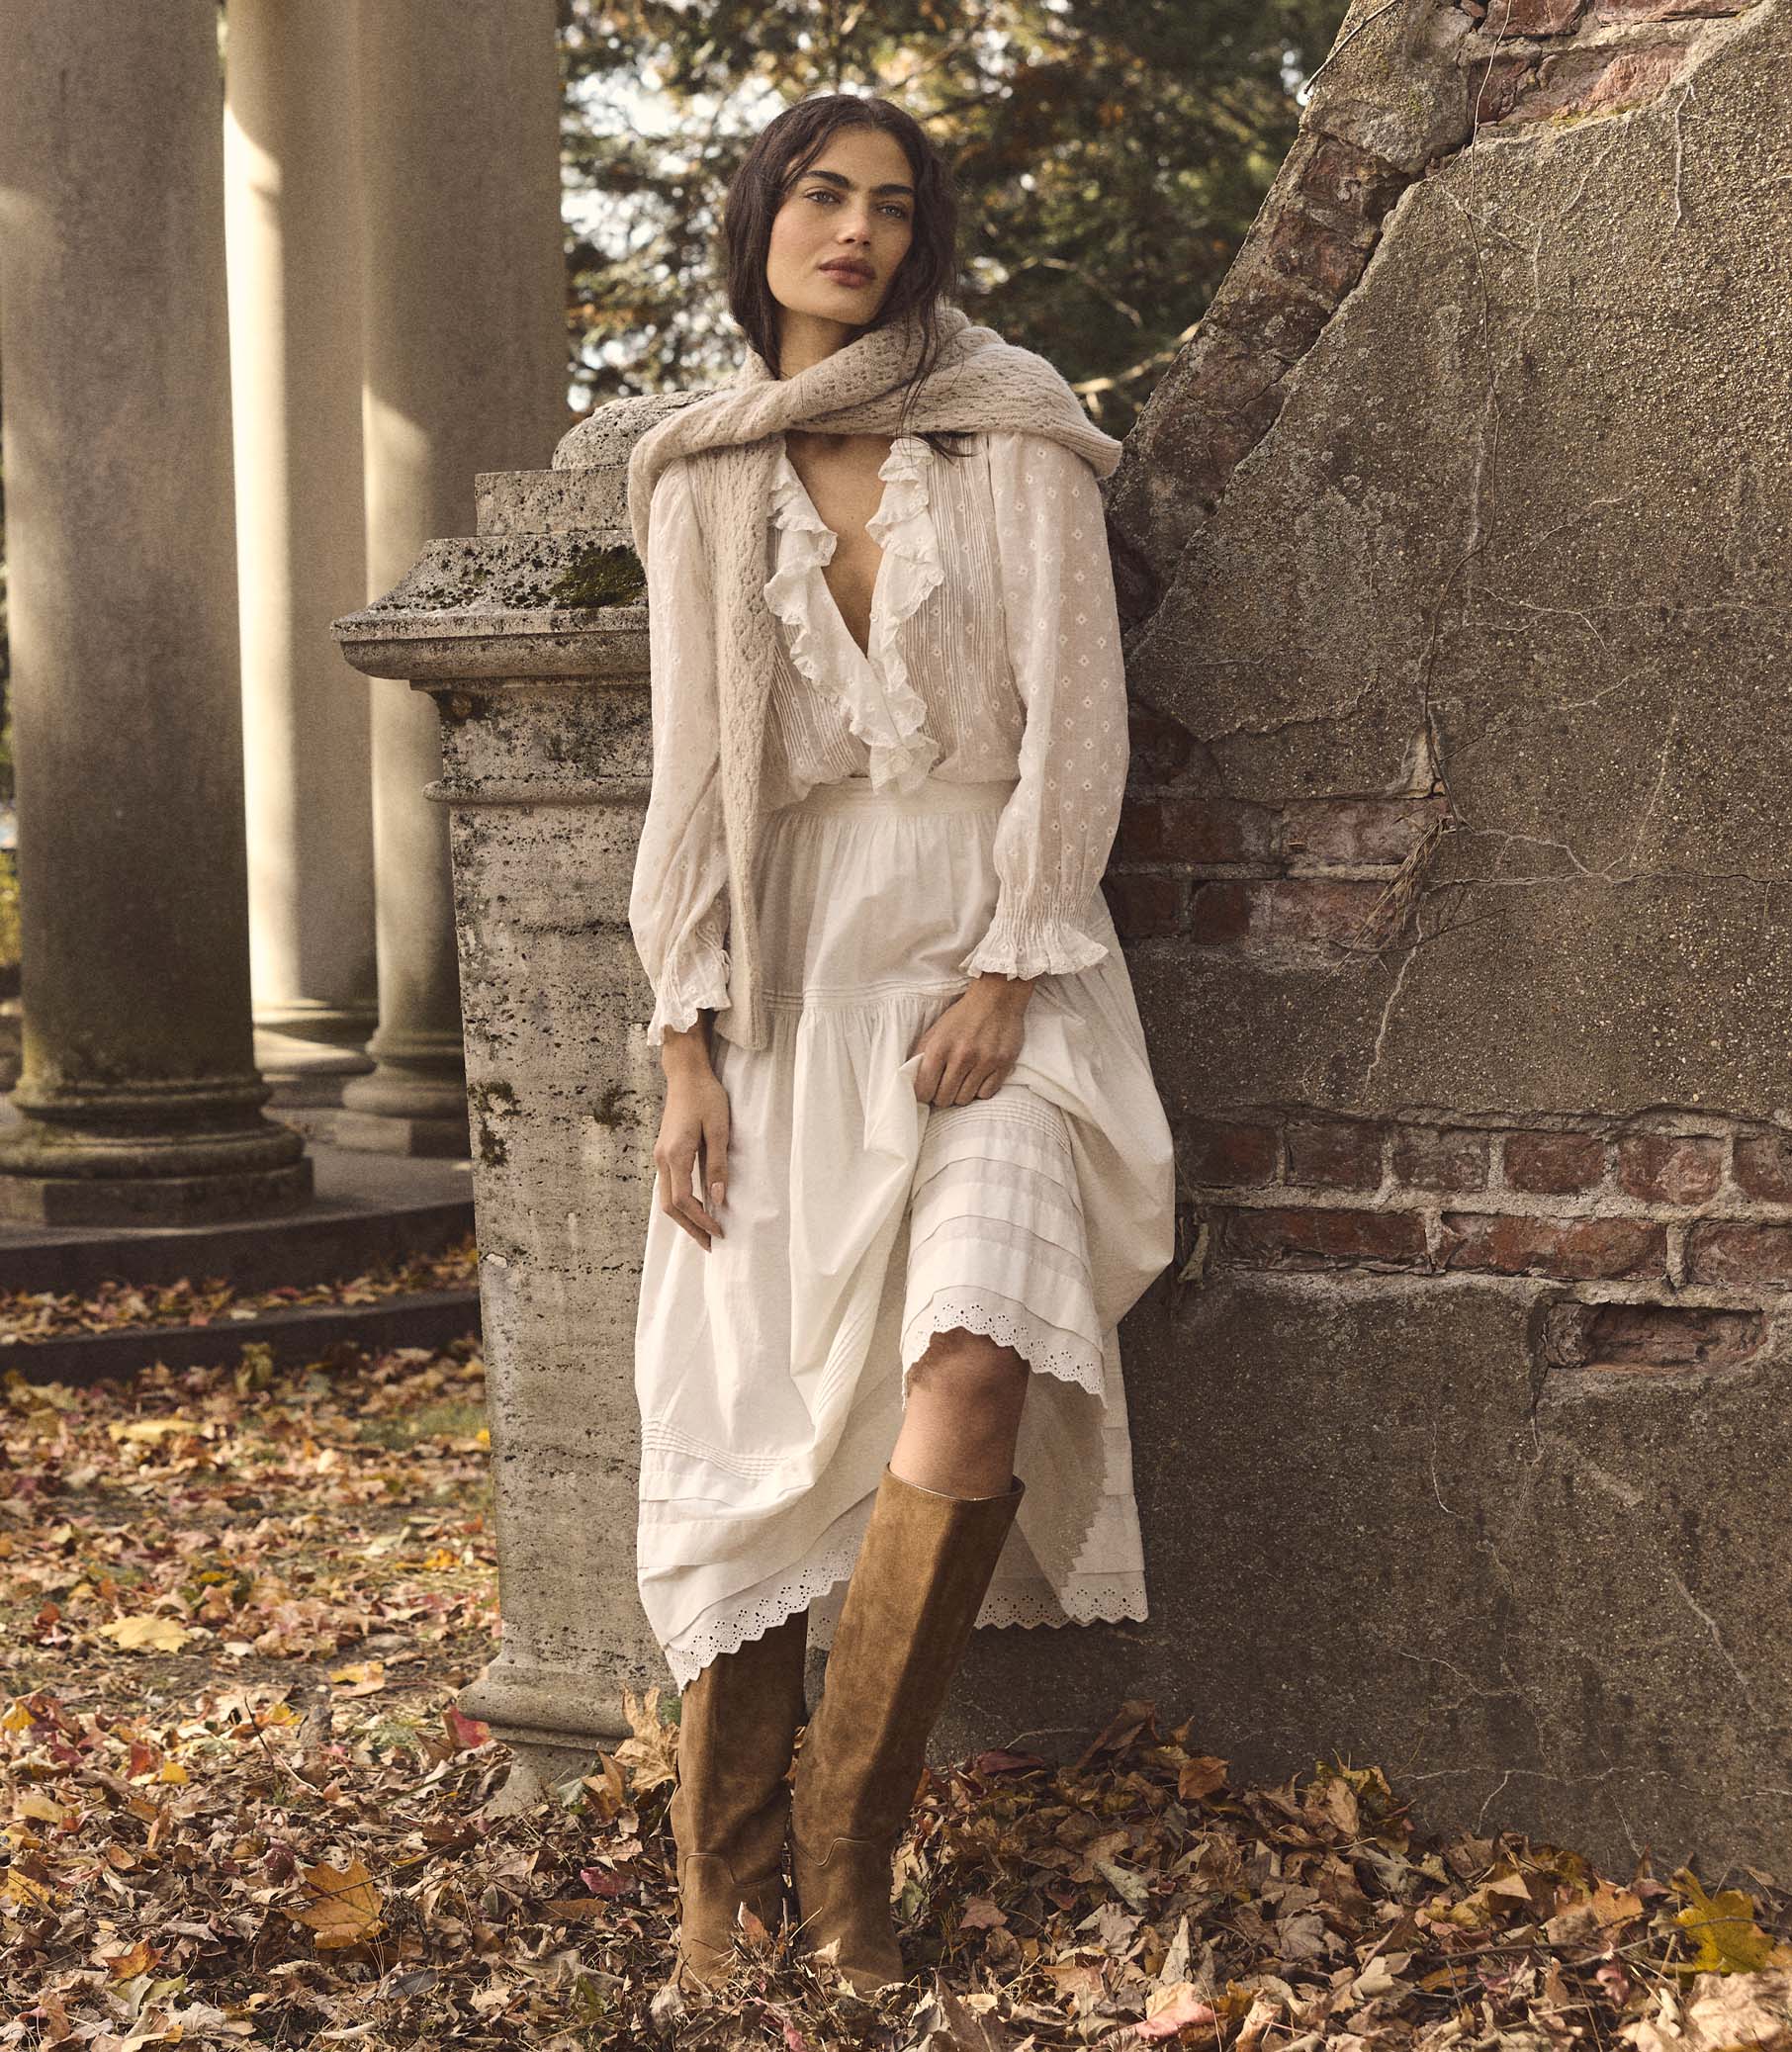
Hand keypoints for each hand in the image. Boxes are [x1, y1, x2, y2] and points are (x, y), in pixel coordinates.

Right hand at [655, 1024, 729, 1249]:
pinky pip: (668, 1186)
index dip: (701, 1220)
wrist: (685, 1073)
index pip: (685, 1200)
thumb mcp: (718, 1129)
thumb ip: (717, 1164)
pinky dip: (680, 1204)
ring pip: (666, 1198)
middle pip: (670, 1207)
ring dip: (684, 1218)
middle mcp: (662, 1159)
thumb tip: (718, 1198)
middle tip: (710, 1245)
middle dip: (690, 1228)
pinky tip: (694, 1209)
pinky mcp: (664, 1152)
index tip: (719, 1232)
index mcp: (675, 1155)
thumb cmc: (705, 1096)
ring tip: (703, 1233)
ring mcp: (660, 1156)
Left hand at [910, 975, 1034, 1106]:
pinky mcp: (1003, 1064)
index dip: (923, 1095)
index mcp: (939, 1047)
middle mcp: (961, 1056)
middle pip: (944, 1099)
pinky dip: (980, 1090)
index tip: (928, 1091)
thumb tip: (910, 1082)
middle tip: (945, 1087)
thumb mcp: (935, 1031)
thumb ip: (921, 1056)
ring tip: (962, 1081)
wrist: (996, 998)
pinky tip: (978, 1078)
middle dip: (942, 1096)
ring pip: (965, 1099)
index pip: (923, 1090)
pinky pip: (986, 1094)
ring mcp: (984, 1062)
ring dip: (961, 1094)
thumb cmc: (962, 1017)